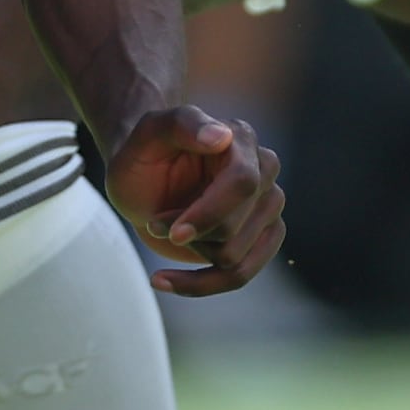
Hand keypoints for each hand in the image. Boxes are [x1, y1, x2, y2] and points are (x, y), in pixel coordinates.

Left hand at [104, 103, 284, 296]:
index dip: (208, 213)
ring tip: (167, 231)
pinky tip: (164, 279)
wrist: (141, 180)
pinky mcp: (262, 237)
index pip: (243, 184)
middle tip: (157, 221)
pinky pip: (240, 276)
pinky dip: (199, 284)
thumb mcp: (148, 134)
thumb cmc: (142, 154)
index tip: (168, 230)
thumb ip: (182, 124)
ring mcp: (268, 207)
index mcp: (241, 139)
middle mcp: (264, 171)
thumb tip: (221, 136)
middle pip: (235, 229)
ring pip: (238, 259)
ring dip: (191, 253)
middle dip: (189, 234)